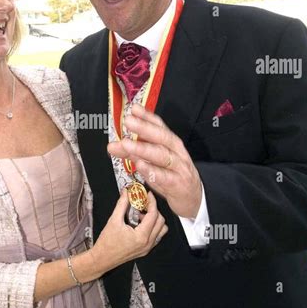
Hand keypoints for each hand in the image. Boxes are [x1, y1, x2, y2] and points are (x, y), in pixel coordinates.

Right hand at [90, 189, 167, 275]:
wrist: (102, 259)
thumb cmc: (106, 243)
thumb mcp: (113, 220)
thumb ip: (122, 204)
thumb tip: (126, 193)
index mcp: (141, 236)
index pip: (153, 215)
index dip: (152, 202)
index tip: (148, 195)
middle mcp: (148, 243)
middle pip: (161, 222)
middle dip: (154, 210)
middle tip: (144, 203)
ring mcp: (148, 248)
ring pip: (161, 230)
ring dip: (154, 220)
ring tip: (141, 215)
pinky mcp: (145, 250)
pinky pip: (156, 236)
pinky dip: (152, 227)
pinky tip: (140, 223)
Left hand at [107, 104, 201, 218]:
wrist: (194, 198)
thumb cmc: (172, 176)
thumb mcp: (153, 162)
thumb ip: (132, 153)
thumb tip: (113, 145)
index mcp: (171, 143)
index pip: (159, 126)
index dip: (147, 116)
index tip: (133, 109)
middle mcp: (176, 152)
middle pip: (161, 137)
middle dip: (144, 128)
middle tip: (128, 121)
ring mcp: (179, 168)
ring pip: (162, 155)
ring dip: (143, 149)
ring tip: (127, 144)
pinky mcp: (178, 184)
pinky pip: (164, 177)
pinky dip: (152, 171)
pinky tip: (140, 165)